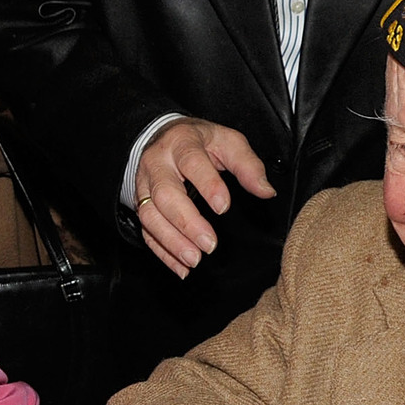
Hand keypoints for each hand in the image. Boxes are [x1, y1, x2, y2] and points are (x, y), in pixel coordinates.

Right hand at [132, 118, 275, 277]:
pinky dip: (162, 252)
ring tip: (194, 259)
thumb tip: (265, 191)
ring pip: (150, 215)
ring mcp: (144, 185)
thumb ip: (248, 165)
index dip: (207, 185)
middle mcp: (157, 163)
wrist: (163, 136)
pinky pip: (146, 231)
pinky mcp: (139, 204)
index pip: (191, 162)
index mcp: (182, 142)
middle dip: (187, 222)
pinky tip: (181, 268)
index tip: (223, 207)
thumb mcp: (228, 142)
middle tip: (209, 244)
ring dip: (171, 241)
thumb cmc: (200, 142)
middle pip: (165, 194)